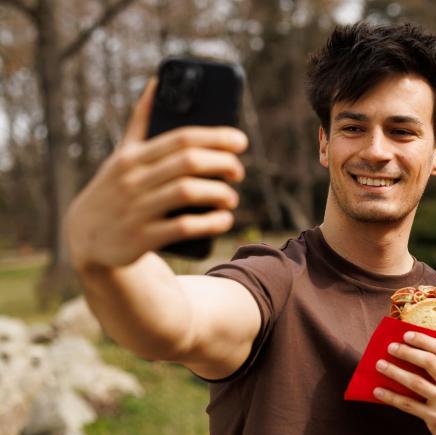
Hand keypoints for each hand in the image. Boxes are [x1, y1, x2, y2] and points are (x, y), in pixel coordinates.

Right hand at [64, 79, 247, 269]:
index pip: (181, 138)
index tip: (240, 141)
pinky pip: (183, 228)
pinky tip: (224, 220)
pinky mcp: (141, 238)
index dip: (216, 137)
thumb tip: (157, 83)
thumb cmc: (114, 190)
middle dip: (222, 164)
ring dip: (218, 193)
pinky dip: (210, 223)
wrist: (86, 240)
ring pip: (187, 192)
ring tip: (231, 198)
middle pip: (188, 162)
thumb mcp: (122, 156)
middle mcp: (133, 180)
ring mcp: (136, 210)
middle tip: (238, 172)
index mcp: (132, 157)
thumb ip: (141, 122)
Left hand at [373, 331, 435, 434]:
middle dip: (407, 352)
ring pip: (416, 383)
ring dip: (395, 372)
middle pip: (430, 363)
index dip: (424, 340)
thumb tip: (417, 348)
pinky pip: (409, 404)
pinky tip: (379, 391)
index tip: (406, 335)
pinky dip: (392, 397)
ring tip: (380, 365)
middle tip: (391, 347)